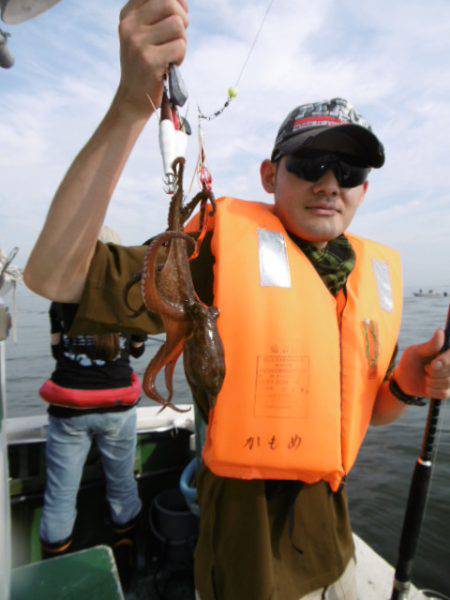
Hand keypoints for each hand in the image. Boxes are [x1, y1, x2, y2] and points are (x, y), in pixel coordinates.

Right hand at [115, 0, 188, 116]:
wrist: (133, 98)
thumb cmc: (146, 64)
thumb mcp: (144, 34)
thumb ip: (157, 14)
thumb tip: (181, 1)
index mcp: (128, 15)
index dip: (176, 1)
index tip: (178, 16)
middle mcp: (129, 25)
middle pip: (169, 3)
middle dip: (182, 19)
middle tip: (178, 37)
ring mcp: (137, 43)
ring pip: (177, 25)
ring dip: (182, 41)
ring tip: (171, 54)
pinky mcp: (149, 60)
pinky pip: (179, 46)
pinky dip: (181, 56)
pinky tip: (170, 65)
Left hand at [395, 329, 449, 399]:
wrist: (405, 381)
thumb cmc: (410, 362)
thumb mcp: (416, 352)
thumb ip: (430, 345)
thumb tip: (440, 331)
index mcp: (445, 352)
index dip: (445, 361)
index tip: (433, 364)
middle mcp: (449, 365)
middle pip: (449, 370)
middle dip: (434, 372)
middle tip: (425, 369)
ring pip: (447, 382)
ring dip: (431, 382)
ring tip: (425, 377)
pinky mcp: (448, 391)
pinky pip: (444, 393)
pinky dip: (432, 391)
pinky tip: (427, 387)